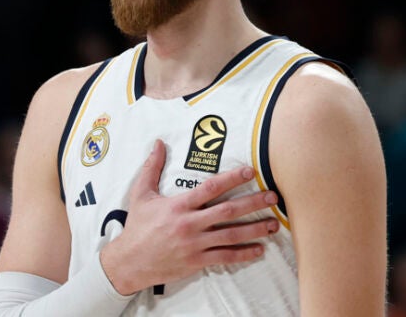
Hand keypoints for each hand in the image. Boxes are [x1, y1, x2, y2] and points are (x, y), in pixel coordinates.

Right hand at [100, 139, 278, 294]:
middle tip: (273, 197)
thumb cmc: (137, 226)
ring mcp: (195, 244)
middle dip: (253, 203)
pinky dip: (244, 254)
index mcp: (178, 206)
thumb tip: (157, 143)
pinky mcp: (197, 261)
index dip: (231, 178)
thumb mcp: (140, 194)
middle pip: (228, 211)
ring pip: (232, 235)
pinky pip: (226, 257)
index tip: (250, 171)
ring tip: (274, 223)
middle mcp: (189, 224)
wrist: (130, 261)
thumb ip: (151, 168)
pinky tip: (259, 249)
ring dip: (256, 229)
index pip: (209, 188)